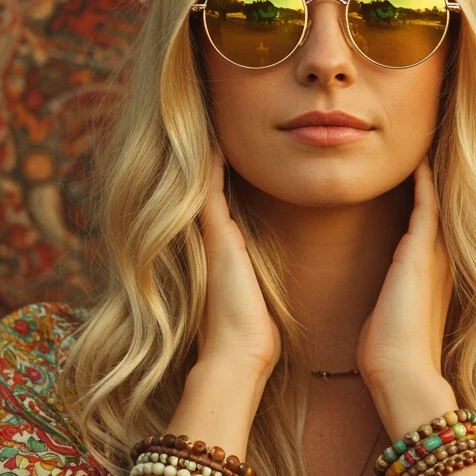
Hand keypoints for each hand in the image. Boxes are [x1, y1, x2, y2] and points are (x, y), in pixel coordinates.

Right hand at [197, 146, 281, 375]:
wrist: (239, 351)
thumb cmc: (254, 332)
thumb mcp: (258, 298)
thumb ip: (257, 284)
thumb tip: (268, 290)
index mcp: (226, 251)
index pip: (224, 204)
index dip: (223, 176)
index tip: (229, 148)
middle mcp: (214, 240)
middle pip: (209, 188)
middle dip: (210, 158)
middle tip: (213, 125)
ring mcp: (211, 236)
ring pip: (206, 184)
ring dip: (208, 156)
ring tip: (212, 123)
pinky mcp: (215, 236)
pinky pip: (209, 190)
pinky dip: (210, 165)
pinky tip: (214, 140)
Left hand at [355, 154, 453, 392]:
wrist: (400, 372)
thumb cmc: (389, 354)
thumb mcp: (389, 319)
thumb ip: (388, 303)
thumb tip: (379, 308)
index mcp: (432, 276)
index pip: (431, 229)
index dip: (427, 202)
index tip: (420, 177)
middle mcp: (439, 262)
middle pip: (441, 210)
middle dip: (436, 181)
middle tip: (430, 148)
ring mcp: (434, 256)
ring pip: (437, 203)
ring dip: (432, 176)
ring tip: (426, 147)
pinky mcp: (420, 254)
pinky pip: (427, 206)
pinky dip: (424, 182)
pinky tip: (419, 161)